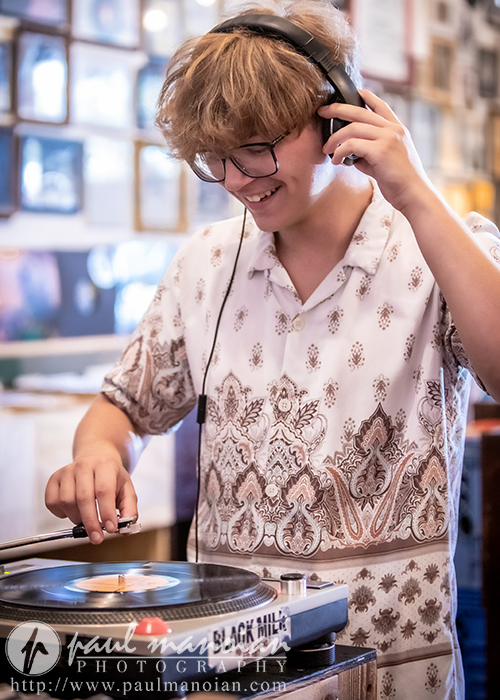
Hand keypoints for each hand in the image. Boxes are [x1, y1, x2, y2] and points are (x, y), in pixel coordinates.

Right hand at [45, 455, 137, 544]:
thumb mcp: (126, 489)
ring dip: (77, 518)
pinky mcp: (54, 478)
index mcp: (105, 466)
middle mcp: (84, 466)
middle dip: (91, 523)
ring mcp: (67, 471)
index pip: (104, 491)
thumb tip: (126, 528)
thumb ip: (129, 509)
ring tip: (87, 519)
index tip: (110, 529)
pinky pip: (52, 502)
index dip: (106, 512)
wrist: (95, 459)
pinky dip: (61, 514)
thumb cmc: (110, 477)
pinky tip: (72, 512)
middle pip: (83, 498)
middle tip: (97, 537)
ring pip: (66, 502)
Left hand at [319, 90, 433, 213]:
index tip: (352, 92)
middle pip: (360, 111)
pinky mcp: (381, 150)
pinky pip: (351, 145)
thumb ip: (369, 152)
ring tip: (326, 149)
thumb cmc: (399, 182)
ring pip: (352, 128)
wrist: (414, 195)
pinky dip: (339, 152)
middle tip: (322, 112)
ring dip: (334, 138)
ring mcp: (388, 138)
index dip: (365, 96)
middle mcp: (393, 129)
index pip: (380, 105)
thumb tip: (350, 152)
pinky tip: (336, 161)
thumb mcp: (384, 162)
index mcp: (397, 129)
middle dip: (337, 109)